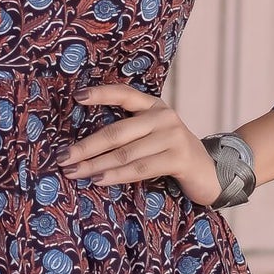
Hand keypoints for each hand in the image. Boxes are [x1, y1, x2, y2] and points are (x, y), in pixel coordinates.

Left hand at [58, 81, 220, 204]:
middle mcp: (164, 117)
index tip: (77, 96)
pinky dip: (116, 175)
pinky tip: (98, 179)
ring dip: (95, 165)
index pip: (125, 94)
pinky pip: (140, 168)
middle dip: (86, 147)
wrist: (211, 172)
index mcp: (154, 106)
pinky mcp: (179, 158)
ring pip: (125, 153)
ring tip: (74, 172)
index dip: (101, 94)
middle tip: (62, 157)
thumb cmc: (171, 154)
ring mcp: (173, 136)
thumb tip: (84, 144)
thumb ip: (129, 132)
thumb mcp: (153, 135)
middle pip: (117, 131)